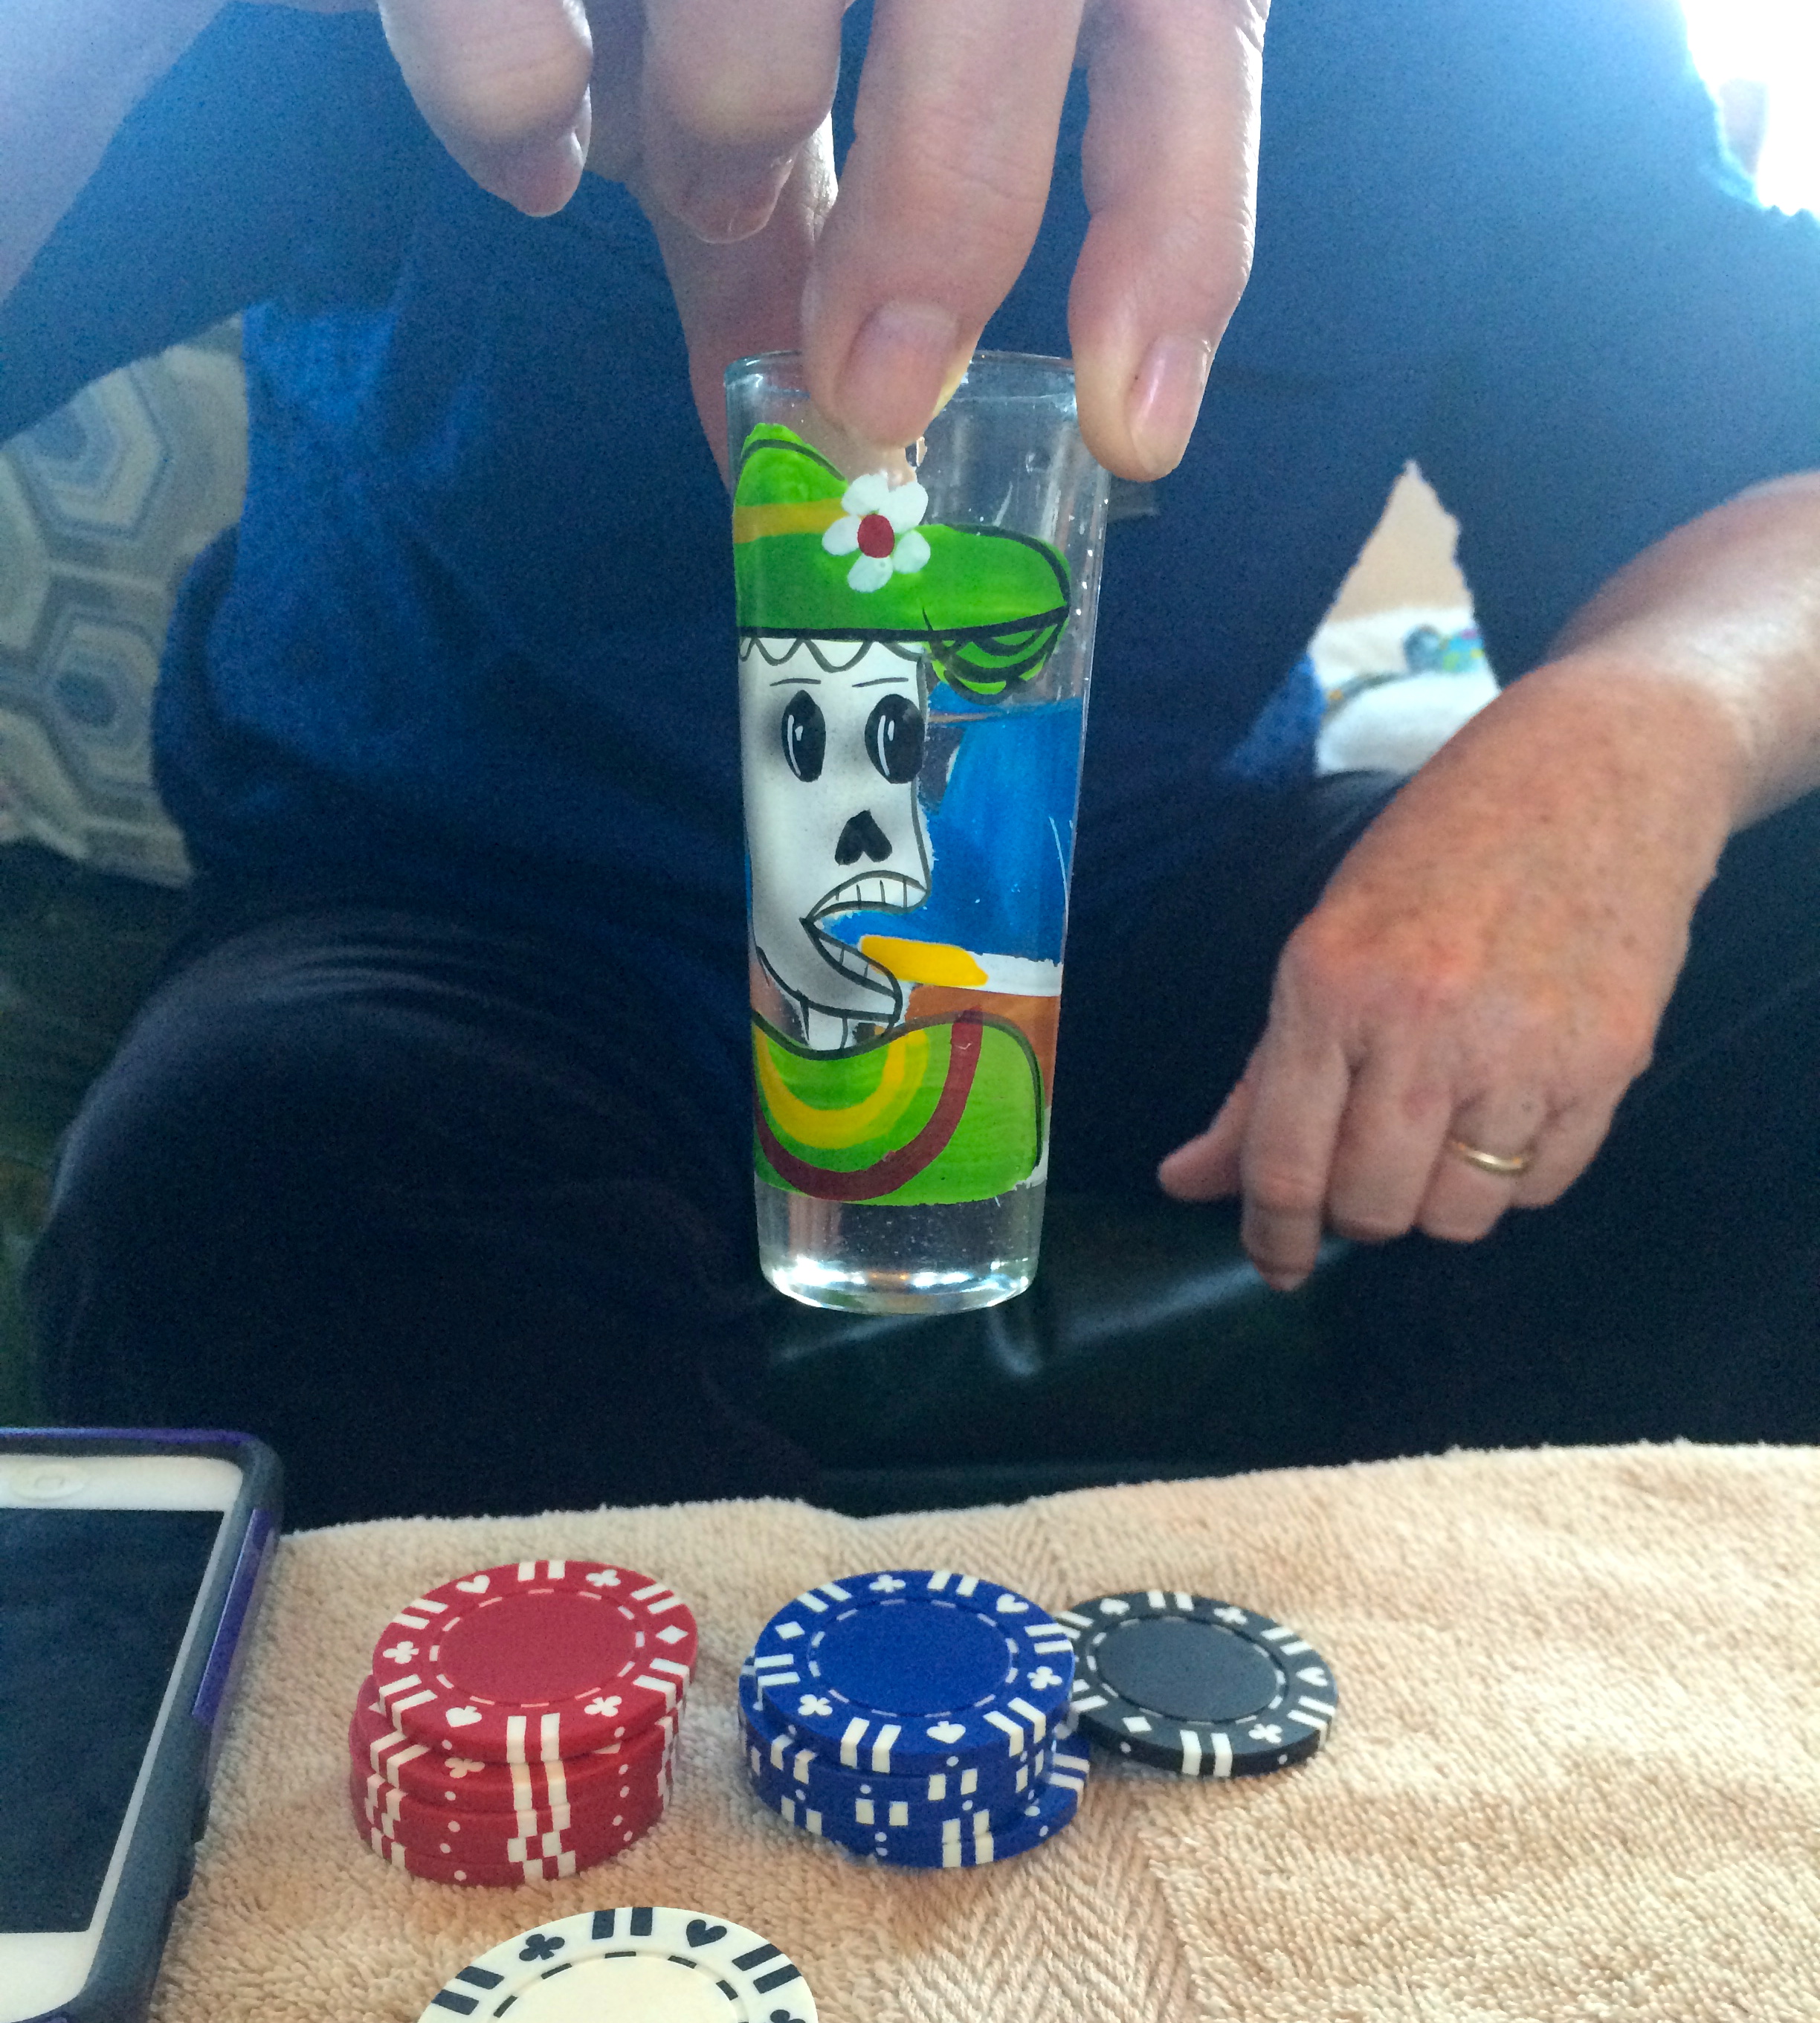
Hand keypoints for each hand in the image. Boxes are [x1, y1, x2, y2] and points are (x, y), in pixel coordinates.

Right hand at [360, 0, 1264, 476]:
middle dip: (938, 225)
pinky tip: (534, 152)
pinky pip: (509, 23)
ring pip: (751, 37)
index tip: (1130, 428)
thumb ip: (848, 224)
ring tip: (695, 171)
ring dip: (720, 148)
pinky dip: (514, 109)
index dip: (1176, 237)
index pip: (1177, 31)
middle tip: (871, 388)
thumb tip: (826, 444)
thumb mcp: (859, 40)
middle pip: (989, 3)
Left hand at [1157, 660, 1736, 1288]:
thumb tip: (1185, 1183)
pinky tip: (1503, 1113)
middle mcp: (1424, 1024)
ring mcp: (1524, 1048)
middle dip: (1355, 1214)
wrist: (1597, 770)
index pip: (1284, 1162)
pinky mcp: (1607, 1063)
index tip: (1273, 1265)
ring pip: (1457, 1215)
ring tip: (1438, 1133)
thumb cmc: (1438, 855)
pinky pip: (1541, 1187)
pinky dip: (1512, 1178)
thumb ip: (1259, 1078)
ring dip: (1434, 1201)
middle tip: (1364, 1169)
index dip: (1271, 1236)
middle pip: (1370, 1206)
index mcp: (1331, 986)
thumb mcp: (1325, 943)